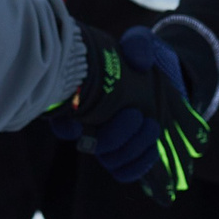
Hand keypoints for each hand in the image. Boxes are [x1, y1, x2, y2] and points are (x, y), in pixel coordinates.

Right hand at [62, 26, 212, 202]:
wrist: (159, 80)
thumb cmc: (137, 60)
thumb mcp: (139, 45)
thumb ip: (137, 45)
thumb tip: (139, 60)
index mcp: (80, 98)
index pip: (60, 118)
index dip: (64, 126)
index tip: (77, 124)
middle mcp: (88, 125)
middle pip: (90, 145)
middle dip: (115, 135)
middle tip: (136, 115)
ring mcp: (106, 143)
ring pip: (110, 160)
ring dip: (133, 148)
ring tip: (152, 126)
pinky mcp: (124, 156)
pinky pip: (125, 173)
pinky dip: (139, 165)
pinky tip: (153, 149)